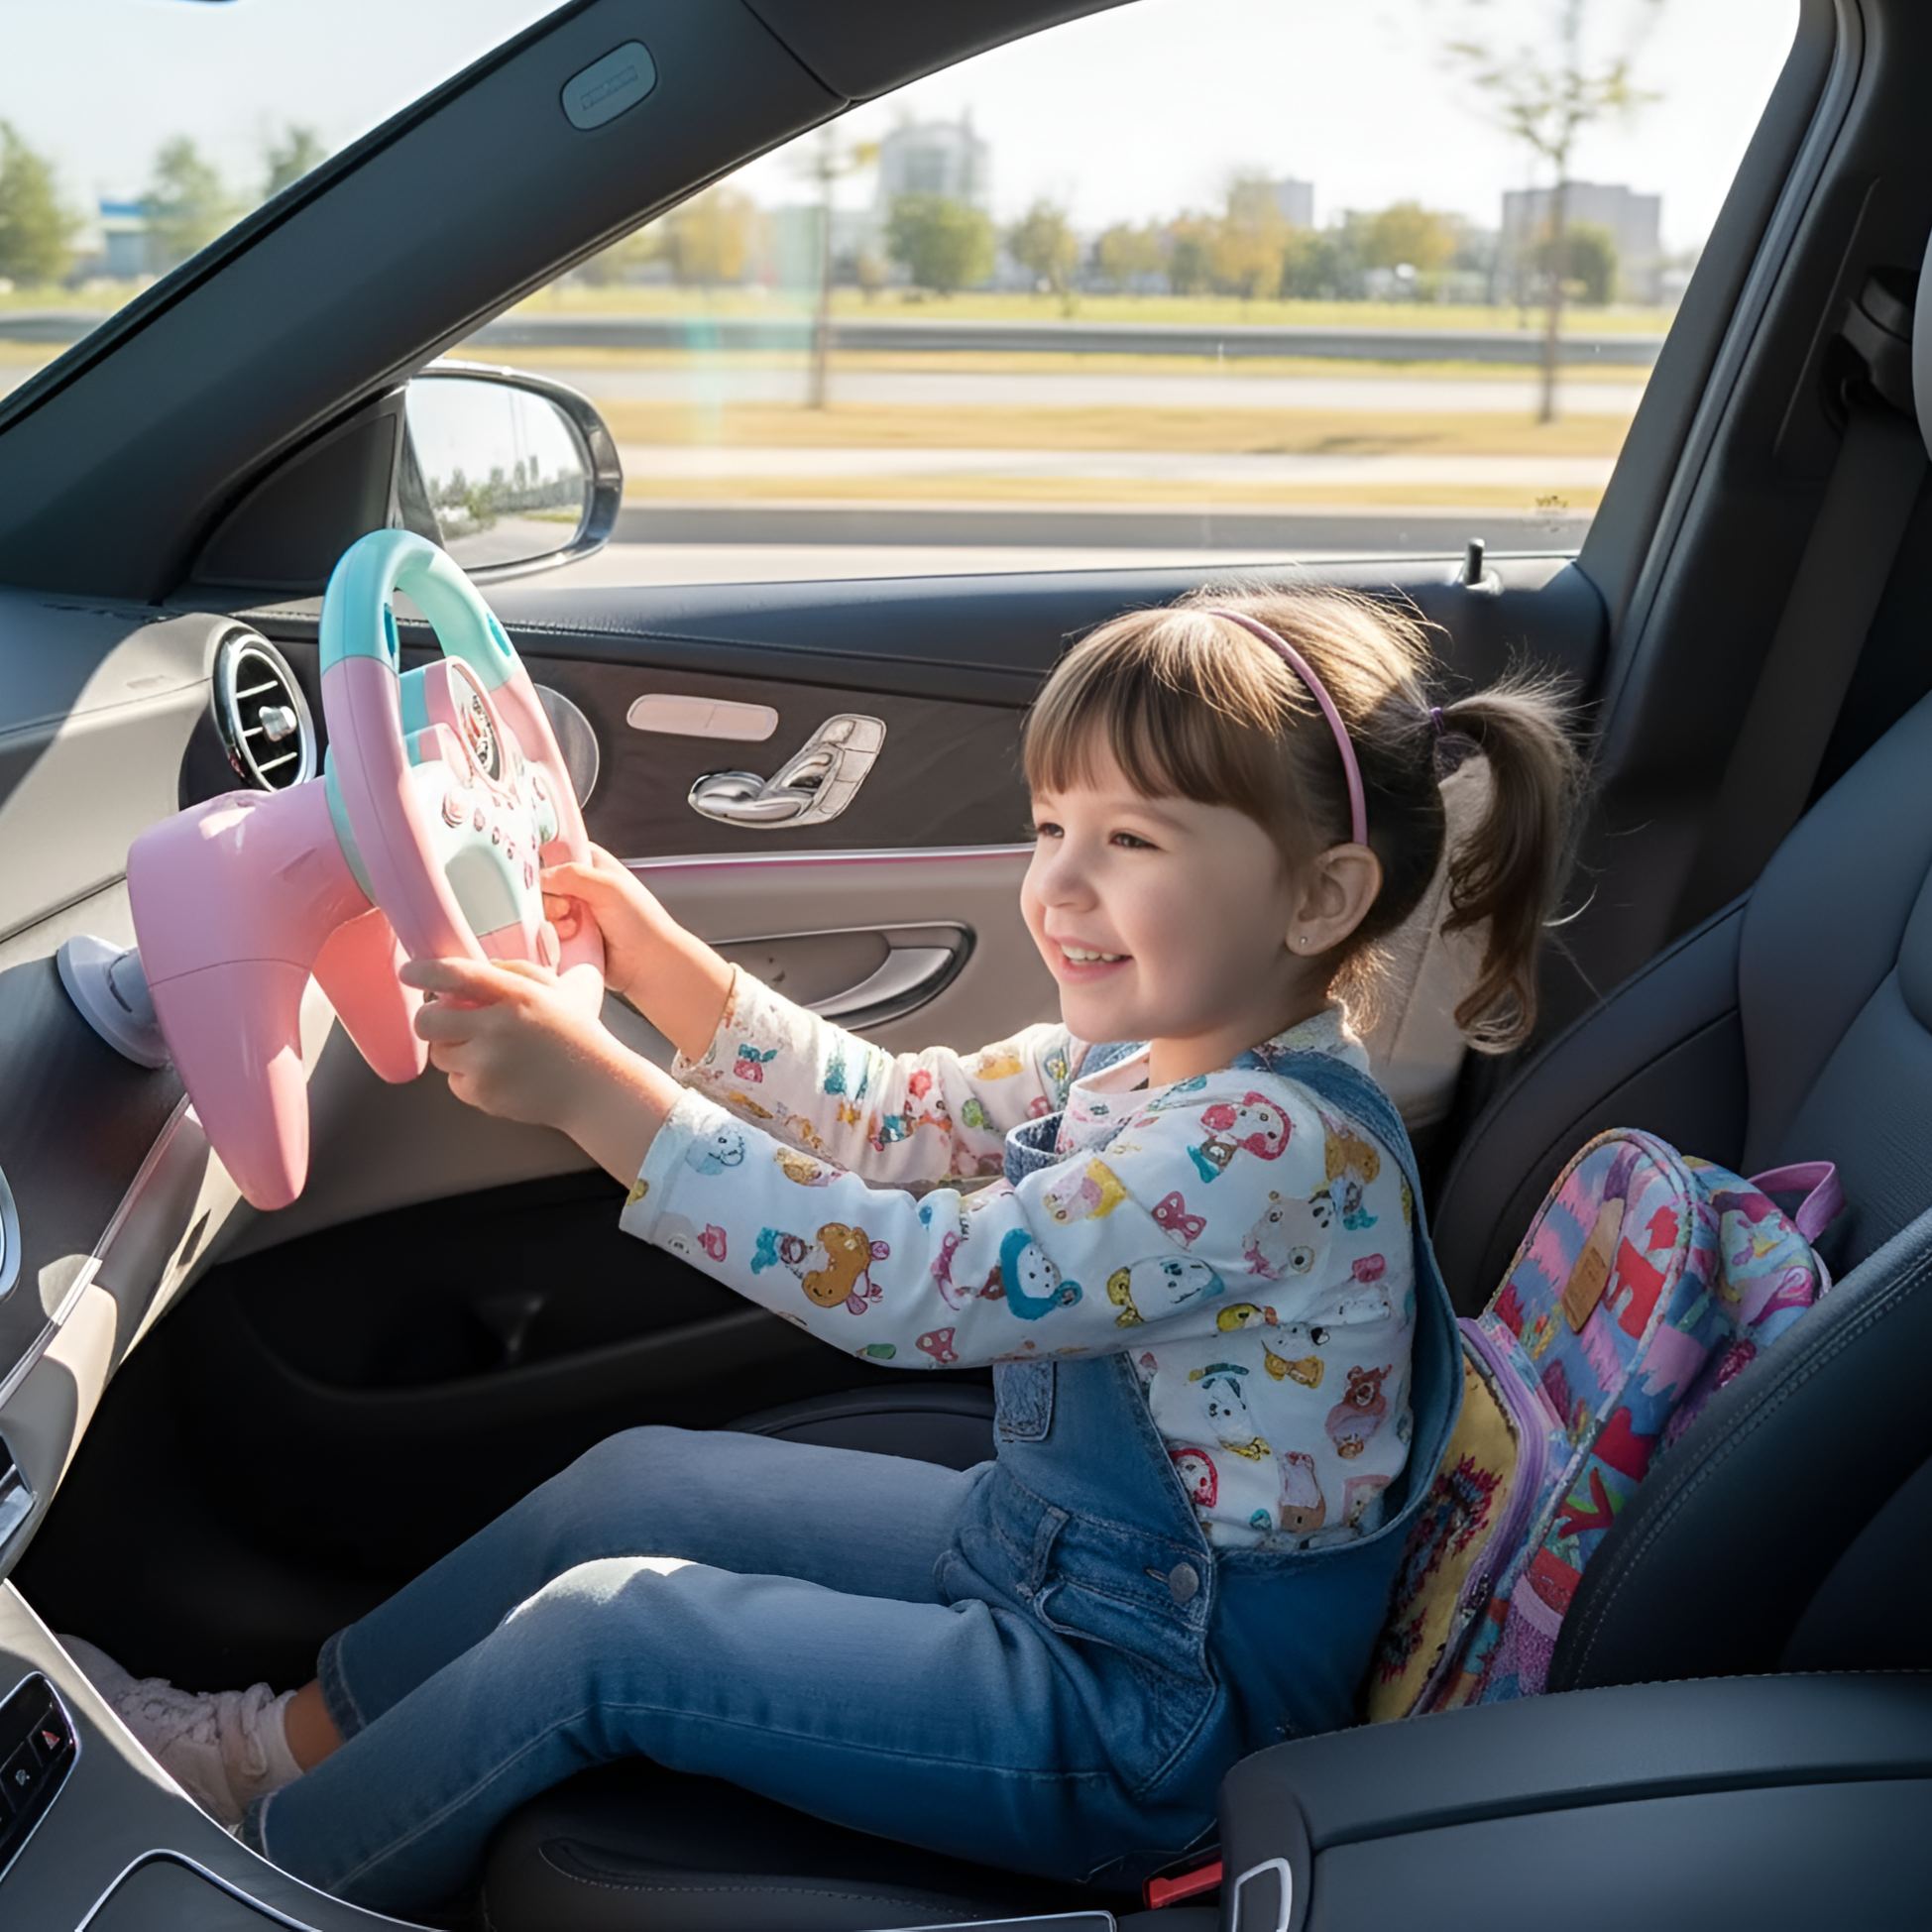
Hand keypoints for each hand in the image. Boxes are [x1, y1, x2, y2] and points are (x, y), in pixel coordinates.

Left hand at [402, 953, 624, 1134]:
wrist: (595, 1088)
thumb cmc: (577, 1035)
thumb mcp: (557, 989)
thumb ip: (514, 972)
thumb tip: (473, 968)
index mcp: (517, 995)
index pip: (456, 974)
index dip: (424, 971)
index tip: (409, 972)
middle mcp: (498, 1028)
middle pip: (428, 1021)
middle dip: (430, 1019)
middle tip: (445, 1020)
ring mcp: (488, 1064)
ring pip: (439, 1053)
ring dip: (454, 1048)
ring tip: (488, 1051)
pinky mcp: (484, 1094)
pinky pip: (455, 1082)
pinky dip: (470, 1077)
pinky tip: (500, 1073)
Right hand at [542, 844, 734, 1061]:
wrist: (648, 964)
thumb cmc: (641, 923)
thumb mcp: (609, 887)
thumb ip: (573, 875)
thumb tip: (542, 877)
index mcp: (590, 862)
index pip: (554, 850)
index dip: (546, 863)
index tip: (548, 879)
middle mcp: (578, 885)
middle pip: (540, 884)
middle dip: (550, 899)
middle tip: (568, 908)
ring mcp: (570, 911)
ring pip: (539, 910)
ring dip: (552, 921)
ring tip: (575, 928)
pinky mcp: (565, 936)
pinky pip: (543, 933)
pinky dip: (551, 937)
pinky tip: (570, 940)